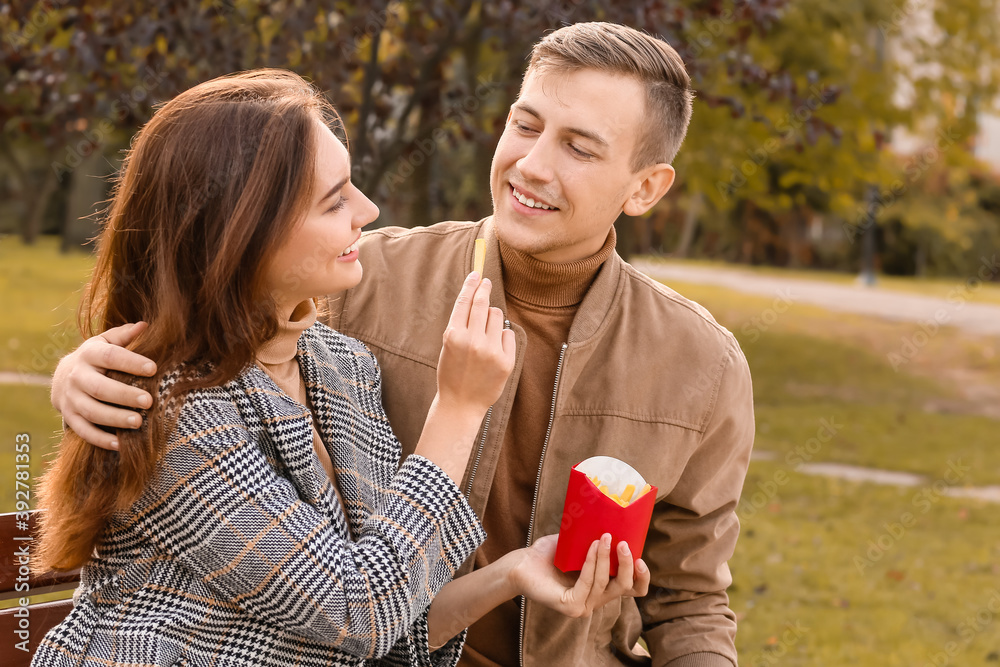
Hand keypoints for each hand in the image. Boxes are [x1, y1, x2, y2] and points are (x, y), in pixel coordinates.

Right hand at [52, 322, 156, 449]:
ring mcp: (71, 399)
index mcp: (89, 354)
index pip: (110, 356)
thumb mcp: (106, 343)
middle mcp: (77, 376)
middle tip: (149, 401)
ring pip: (91, 411)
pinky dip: (101, 439)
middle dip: (124, 395)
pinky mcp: (70, 417)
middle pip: (100, 387)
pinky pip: (84, 431)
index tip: (153, 368)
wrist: (64, 377)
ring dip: (115, 418)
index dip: (131, 362)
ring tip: (139, 422)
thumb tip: (145, 325)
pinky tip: (121, 444)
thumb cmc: (98, 358)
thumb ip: (124, 335)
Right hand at [436, 272, 515, 414]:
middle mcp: (472, 341)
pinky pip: (507, 334)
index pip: (464, 301)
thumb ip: (461, 323)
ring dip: (492, 318)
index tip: (476, 274)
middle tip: (486, 282)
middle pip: (482, 304)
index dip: (471, 285)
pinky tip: (493, 351)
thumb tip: (478, 296)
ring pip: (497, 316)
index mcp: (453, 336)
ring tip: (484, 335)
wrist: (461, 403)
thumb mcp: (448, 345)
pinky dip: (502, 337)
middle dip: (484, 290)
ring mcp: (490, 351)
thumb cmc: (452, 372)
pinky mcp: (506, 361)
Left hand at [508, 534, 649, 618]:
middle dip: (626, 564)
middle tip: (622, 542)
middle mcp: (595, 600)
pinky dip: (591, 563)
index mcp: (601, 588)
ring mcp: (583, 606)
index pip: (632, 590)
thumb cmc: (546, 553)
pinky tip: (590, 546)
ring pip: (605, 582)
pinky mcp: (571, 606)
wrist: (520, 564)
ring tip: (604, 536)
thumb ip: (594, 536)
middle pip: (624, 587)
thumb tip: (612, 518)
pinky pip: (588, 583)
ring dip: (605, 557)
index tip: (640, 557)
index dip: (641, 577)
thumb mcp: (577, 543)